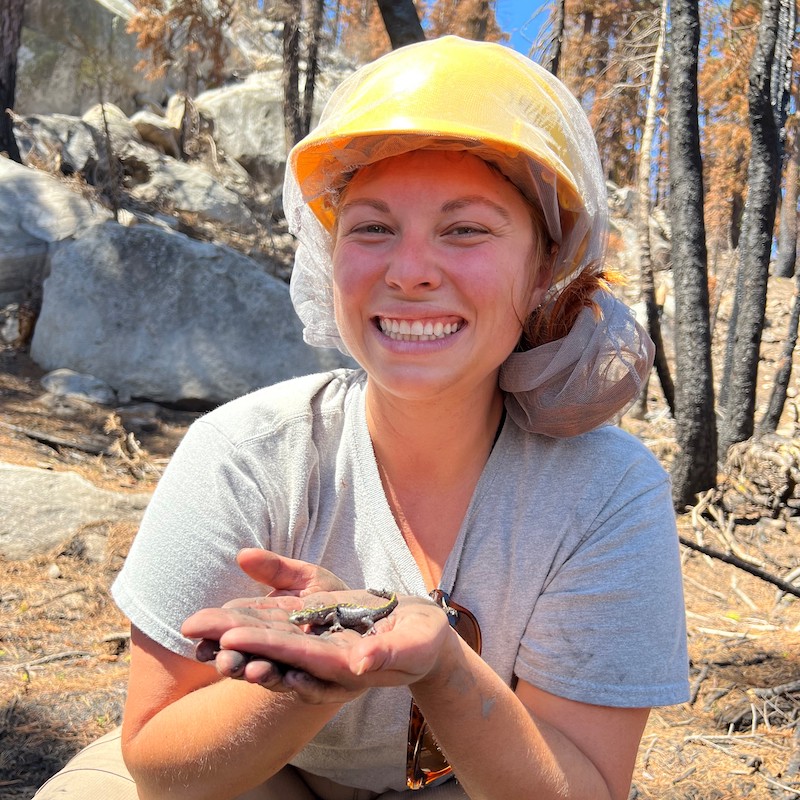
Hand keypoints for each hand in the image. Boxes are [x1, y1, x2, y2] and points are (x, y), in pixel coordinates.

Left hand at [182, 593, 454, 703]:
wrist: (425, 639)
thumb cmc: (422, 643)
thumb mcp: (414, 645)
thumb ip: (387, 653)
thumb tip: (360, 664)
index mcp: (341, 664)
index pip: (295, 655)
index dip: (261, 646)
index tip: (229, 637)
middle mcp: (320, 659)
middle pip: (270, 650)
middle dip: (232, 640)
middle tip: (192, 627)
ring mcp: (317, 644)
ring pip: (269, 641)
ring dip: (234, 636)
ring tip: (198, 629)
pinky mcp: (319, 629)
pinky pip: (283, 628)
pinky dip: (255, 623)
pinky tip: (228, 620)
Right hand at [191, 549, 350, 682]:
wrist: (380, 621)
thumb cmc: (336, 603)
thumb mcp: (308, 579)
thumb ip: (276, 570)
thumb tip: (241, 555)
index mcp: (270, 625)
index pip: (235, 627)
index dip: (214, 629)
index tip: (193, 627)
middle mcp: (281, 651)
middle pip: (249, 657)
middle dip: (232, 658)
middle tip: (216, 656)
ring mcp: (304, 669)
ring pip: (277, 677)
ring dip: (262, 674)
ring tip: (252, 669)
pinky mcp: (332, 682)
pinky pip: (316, 690)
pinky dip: (304, 686)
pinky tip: (293, 678)